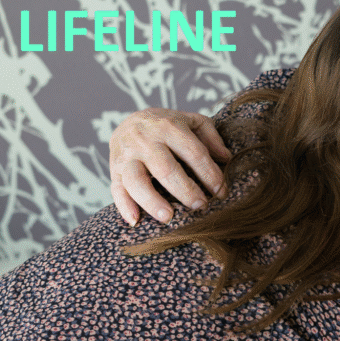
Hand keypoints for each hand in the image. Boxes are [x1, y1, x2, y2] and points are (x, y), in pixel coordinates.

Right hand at [109, 108, 228, 225]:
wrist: (130, 120)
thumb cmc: (168, 126)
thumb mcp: (192, 122)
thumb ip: (211, 137)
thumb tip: (226, 158)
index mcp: (169, 126)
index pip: (194, 153)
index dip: (210, 174)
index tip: (221, 192)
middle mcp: (145, 139)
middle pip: (166, 169)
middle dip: (186, 191)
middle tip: (201, 206)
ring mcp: (126, 155)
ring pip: (137, 180)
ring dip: (153, 201)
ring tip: (169, 217)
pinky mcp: (113, 168)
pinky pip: (116, 189)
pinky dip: (124, 206)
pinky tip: (136, 221)